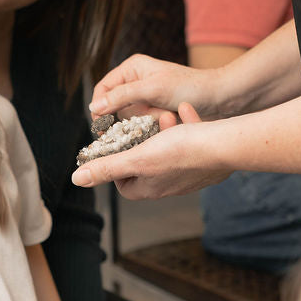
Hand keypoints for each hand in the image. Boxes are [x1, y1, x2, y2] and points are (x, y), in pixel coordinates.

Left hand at [73, 103, 230, 197]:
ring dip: (164, 132)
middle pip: (146, 166)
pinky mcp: (206, 164)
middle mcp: (169, 187)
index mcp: (150, 188)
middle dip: (143, 142)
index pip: (123, 185)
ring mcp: (189, 177)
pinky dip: (186, 127)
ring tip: (166, 116)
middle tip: (145, 125)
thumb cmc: (180, 151)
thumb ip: (107, 167)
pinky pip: (190, 145)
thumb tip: (77, 179)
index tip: (118, 147)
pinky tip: (186, 112)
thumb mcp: (136, 157)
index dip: (117, 166)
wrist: (224, 145)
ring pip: (169, 152)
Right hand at [90, 53, 222, 120]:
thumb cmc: (188, 87)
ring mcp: (147, 97)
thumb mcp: (152, 89)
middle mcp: (136, 81)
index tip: (102, 126)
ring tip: (165, 115)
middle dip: (132, 115)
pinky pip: (144, 123)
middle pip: (116, 107)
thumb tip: (94, 107)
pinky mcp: (157, 110)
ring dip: (146, 120)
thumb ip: (121, 97)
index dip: (99, 107)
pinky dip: (155, 124)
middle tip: (149, 116)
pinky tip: (168, 120)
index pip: (102, 89)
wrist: (220, 98)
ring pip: (131, 118)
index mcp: (132, 68)